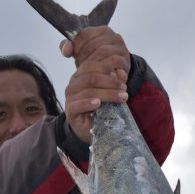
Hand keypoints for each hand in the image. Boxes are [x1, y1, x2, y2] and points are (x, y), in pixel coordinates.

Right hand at [62, 27, 130, 143]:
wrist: (89, 128)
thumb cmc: (100, 108)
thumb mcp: (108, 92)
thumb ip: (114, 81)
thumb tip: (121, 73)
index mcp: (81, 75)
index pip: (92, 65)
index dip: (108, 67)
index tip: (123, 76)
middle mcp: (74, 84)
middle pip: (92, 78)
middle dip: (111, 82)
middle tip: (124, 89)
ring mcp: (70, 97)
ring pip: (89, 91)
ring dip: (107, 94)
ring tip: (121, 97)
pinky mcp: (70, 111)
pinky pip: (77, 105)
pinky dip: (88, 103)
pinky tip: (98, 104)